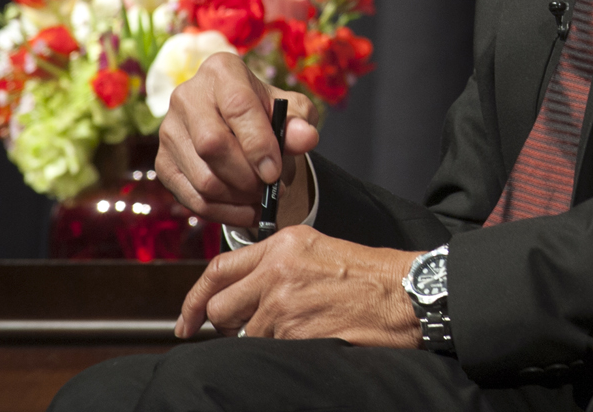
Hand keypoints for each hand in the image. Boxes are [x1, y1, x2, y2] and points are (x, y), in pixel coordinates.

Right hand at [156, 52, 319, 229]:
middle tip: (271, 188)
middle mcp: (187, 96)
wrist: (241, 124)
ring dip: (238, 197)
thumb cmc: (268, 112)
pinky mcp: (164, 162)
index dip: (258, 143)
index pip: (237, 106)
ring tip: (263, 199)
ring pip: (202, 176)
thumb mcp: (292, 110)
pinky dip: (223, 212)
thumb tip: (305, 138)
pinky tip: (247, 212)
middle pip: (212, 144)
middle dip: (247, 175)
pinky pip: (191, 197)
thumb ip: (299, 122)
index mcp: (221, 71)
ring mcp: (169, 131)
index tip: (275, 171)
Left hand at [176, 226, 419, 343]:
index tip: (186, 321)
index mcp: (283, 243)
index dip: (194, 300)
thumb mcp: (318, 250)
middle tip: (249, 328)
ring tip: (301, 326)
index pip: (218, 270)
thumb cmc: (371, 274)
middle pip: (220, 308)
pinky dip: (284, 349)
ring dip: (264, 338)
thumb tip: (240, 294)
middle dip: (228, 325)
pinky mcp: (295, 332)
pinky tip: (311, 336)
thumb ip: (276, 264)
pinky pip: (269, 349)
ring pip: (245, 334)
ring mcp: (284, 302)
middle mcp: (277, 269)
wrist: (406, 294)